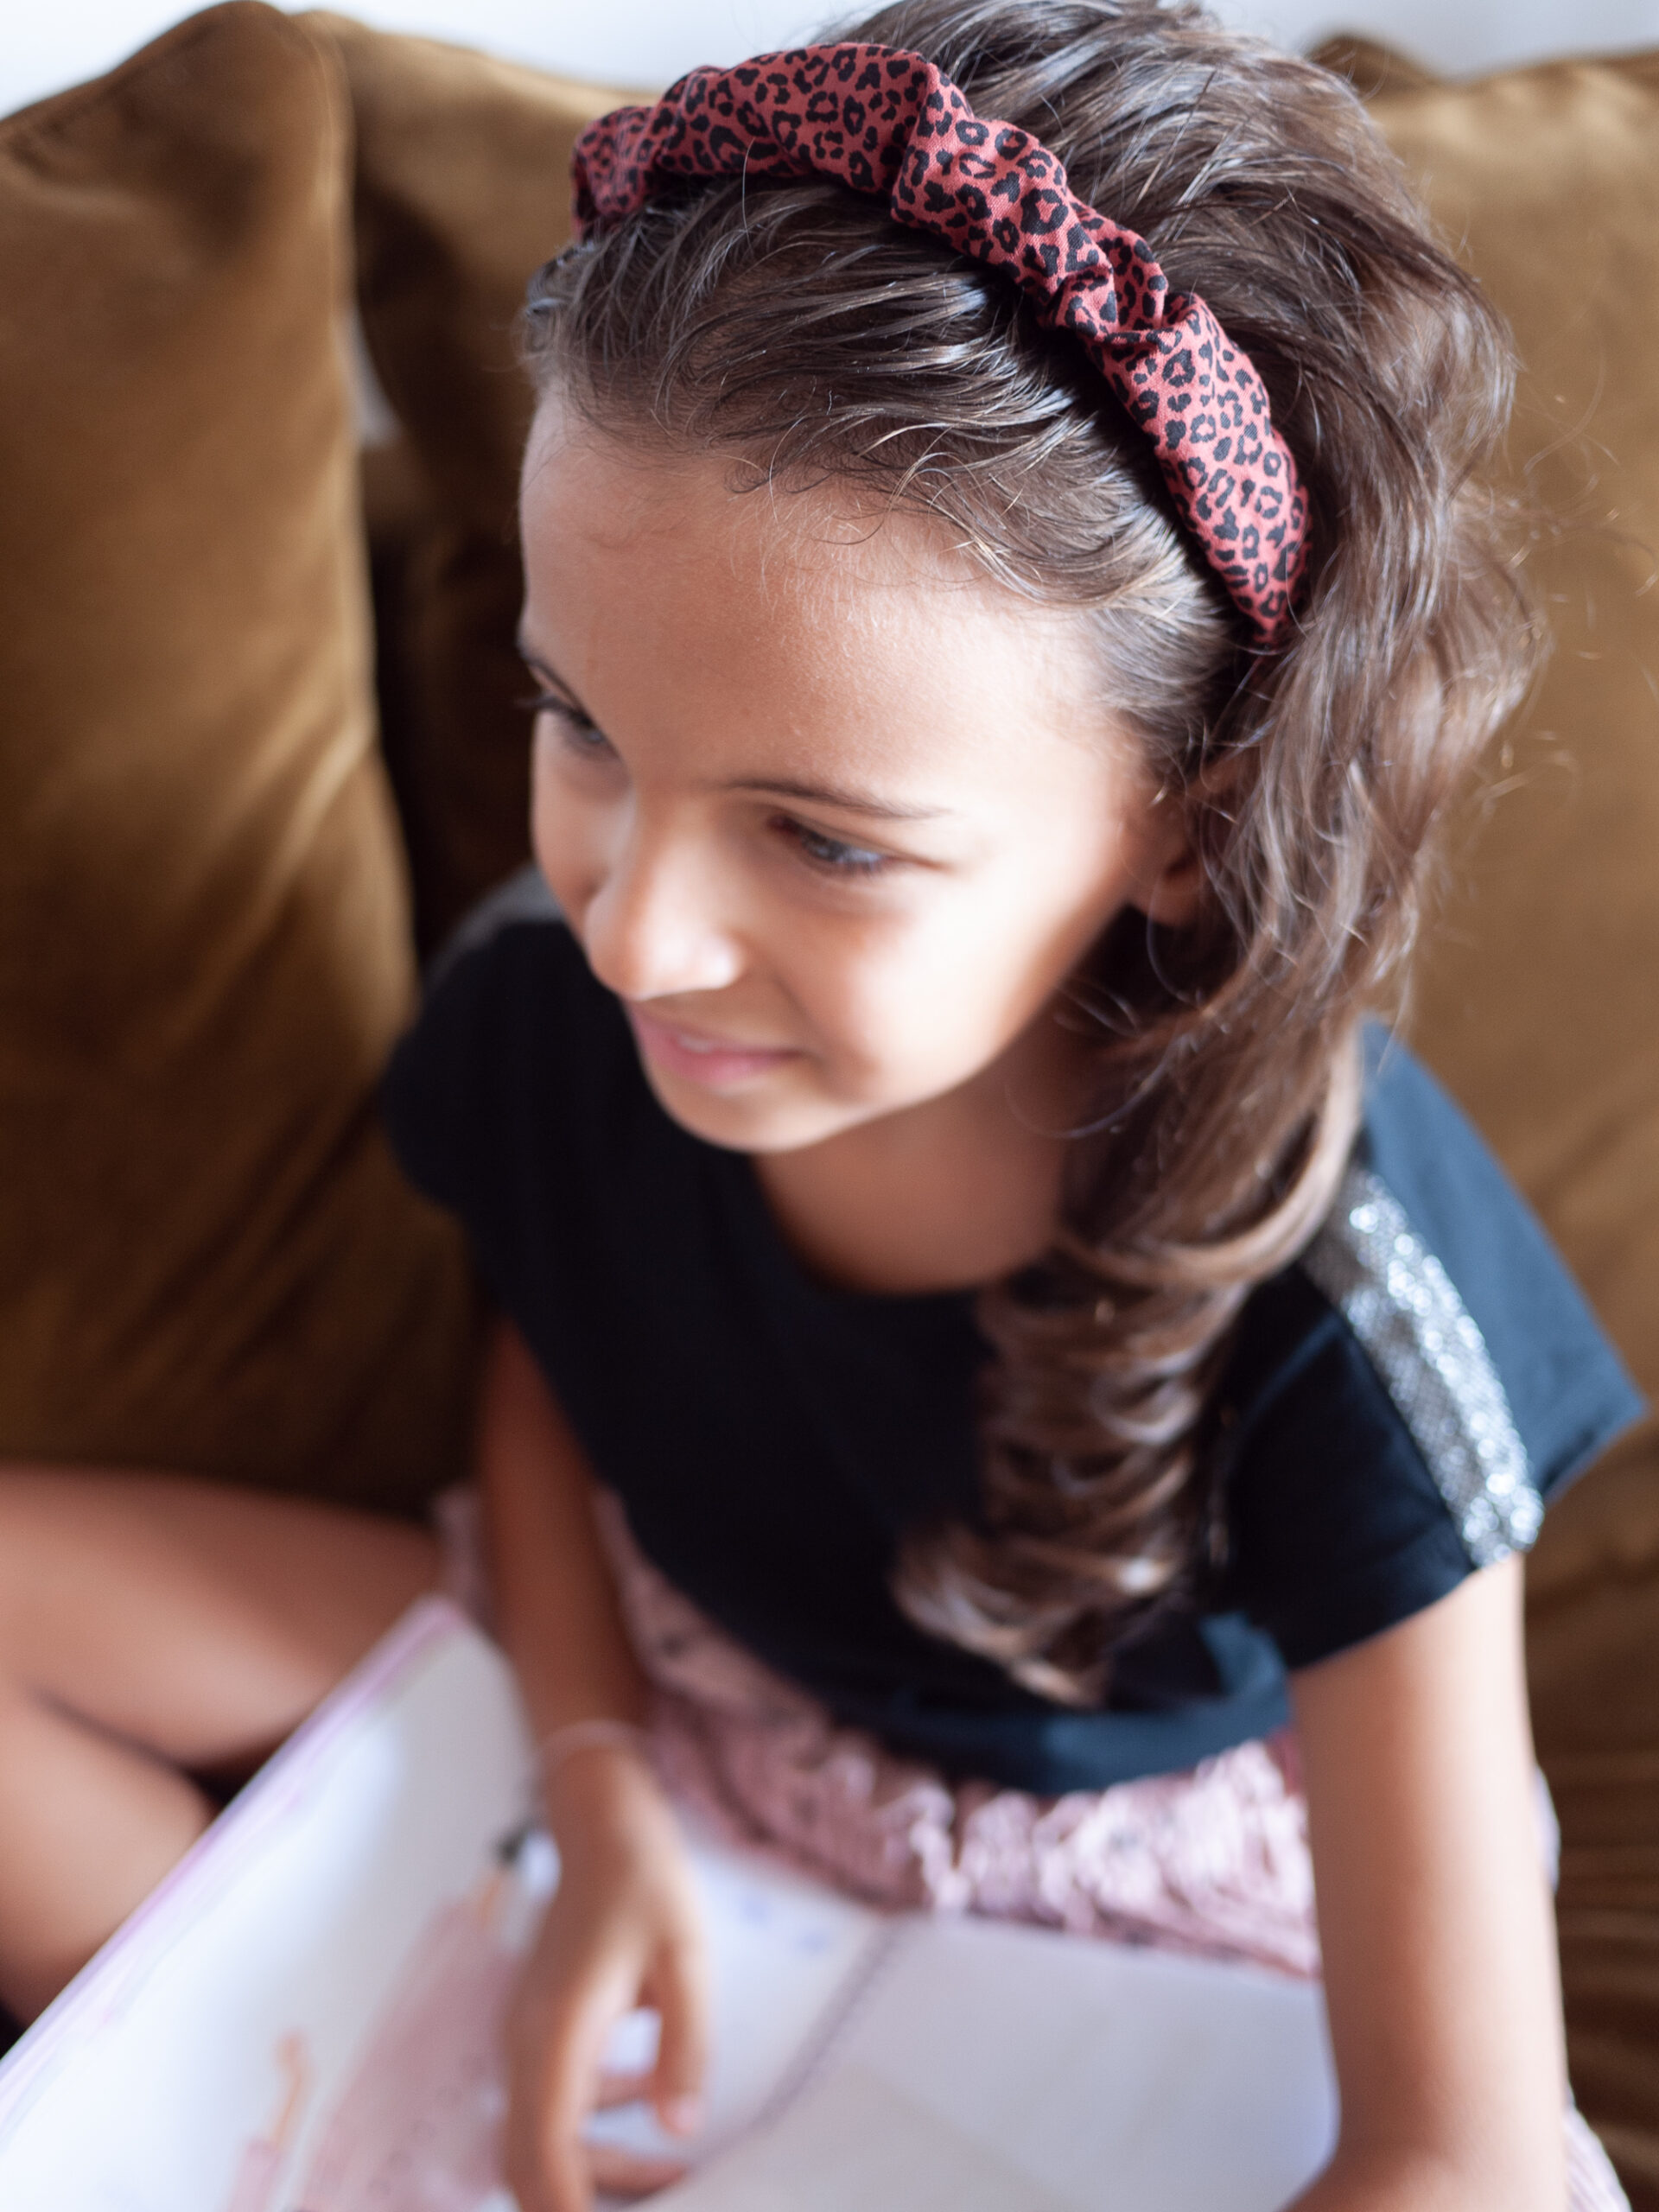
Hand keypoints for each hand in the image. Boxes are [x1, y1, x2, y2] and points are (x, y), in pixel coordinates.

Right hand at [503, 1746, 709, 2211]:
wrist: (603, 1827)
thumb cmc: (644, 1883)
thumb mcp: (686, 1959)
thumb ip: (686, 2047)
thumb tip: (680, 2130)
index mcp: (557, 2031)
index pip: (542, 2151)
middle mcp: (526, 2044)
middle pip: (528, 2162)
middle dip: (579, 2202)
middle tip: (661, 2206)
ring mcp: (527, 2040)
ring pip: (543, 2140)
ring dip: (600, 2172)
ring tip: (678, 2183)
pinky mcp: (542, 2035)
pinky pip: (557, 2107)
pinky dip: (598, 2134)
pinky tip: (655, 2119)